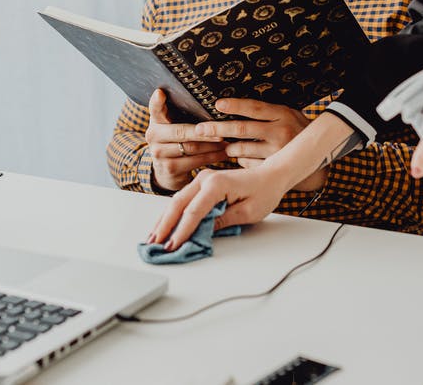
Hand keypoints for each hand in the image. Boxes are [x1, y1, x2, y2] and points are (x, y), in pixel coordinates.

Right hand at [144, 89, 227, 191]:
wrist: (166, 170)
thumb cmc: (176, 140)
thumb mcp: (173, 124)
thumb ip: (179, 110)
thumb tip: (203, 96)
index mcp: (155, 121)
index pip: (154, 109)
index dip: (157, 102)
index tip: (161, 93)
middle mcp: (153, 136)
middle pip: (181, 132)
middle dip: (204, 132)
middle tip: (223, 129)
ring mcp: (159, 154)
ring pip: (191, 148)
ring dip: (212, 145)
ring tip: (228, 141)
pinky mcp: (169, 169)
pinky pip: (195, 162)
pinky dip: (212, 157)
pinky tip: (224, 153)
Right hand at [146, 164, 289, 249]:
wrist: (270, 176)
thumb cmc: (264, 192)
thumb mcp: (248, 212)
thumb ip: (223, 221)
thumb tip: (202, 233)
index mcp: (217, 184)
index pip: (194, 211)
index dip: (182, 231)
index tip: (172, 246)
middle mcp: (205, 178)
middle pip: (178, 204)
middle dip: (165, 226)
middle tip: (154, 244)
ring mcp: (201, 180)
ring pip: (176, 201)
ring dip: (164, 220)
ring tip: (152, 239)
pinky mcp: (201, 184)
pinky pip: (183, 200)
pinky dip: (172, 214)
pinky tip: (164, 226)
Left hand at [196, 99, 317, 172]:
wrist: (319, 157)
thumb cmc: (299, 131)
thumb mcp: (289, 115)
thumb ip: (268, 112)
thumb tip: (234, 106)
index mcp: (283, 114)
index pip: (254, 108)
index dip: (235, 106)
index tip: (217, 104)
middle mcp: (280, 131)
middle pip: (242, 129)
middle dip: (217, 129)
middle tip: (200, 129)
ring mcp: (277, 151)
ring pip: (241, 149)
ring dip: (229, 148)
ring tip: (226, 147)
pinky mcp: (273, 168)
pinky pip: (247, 164)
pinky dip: (241, 161)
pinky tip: (242, 158)